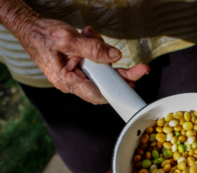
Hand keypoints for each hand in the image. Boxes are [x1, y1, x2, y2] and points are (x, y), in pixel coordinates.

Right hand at [17, 18, 148, 103]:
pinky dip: (98, 52)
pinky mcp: (79, 68)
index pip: (98, 94)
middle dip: (122, 74)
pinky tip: (90, 36)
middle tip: (141, 69)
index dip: (117, 92)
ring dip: (105, 56)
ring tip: (91, 35)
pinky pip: (96, 65)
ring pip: (102, 73)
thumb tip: (114, 56)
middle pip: (105, 85)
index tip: (133, 88)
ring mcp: (77, 76)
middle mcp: (73, 82)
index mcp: (67, 81)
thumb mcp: (68, 39)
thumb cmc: (43, 36)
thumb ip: (92, 48)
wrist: (29, 29)